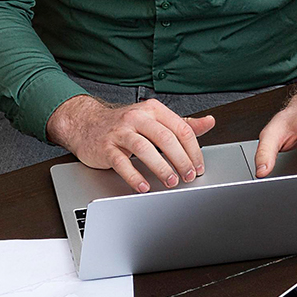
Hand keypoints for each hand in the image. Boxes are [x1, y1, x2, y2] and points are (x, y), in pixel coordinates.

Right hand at [49, 94, 215, 191]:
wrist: (86, 123)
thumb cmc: (124, 124)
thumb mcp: (155, 119)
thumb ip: (182, 123)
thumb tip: (209, 122)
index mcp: (153, 110)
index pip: (180, 129)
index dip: (193, 150)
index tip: (198, 166)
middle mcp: (137, 118)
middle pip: (165, 138)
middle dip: (181, 160)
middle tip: (188, 176)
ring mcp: (120, 132)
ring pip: (144, 149)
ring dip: (161, 167)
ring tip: (171, 181)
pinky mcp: (106, 147)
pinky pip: (121, 162)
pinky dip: (134, 176)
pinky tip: (143, 186)